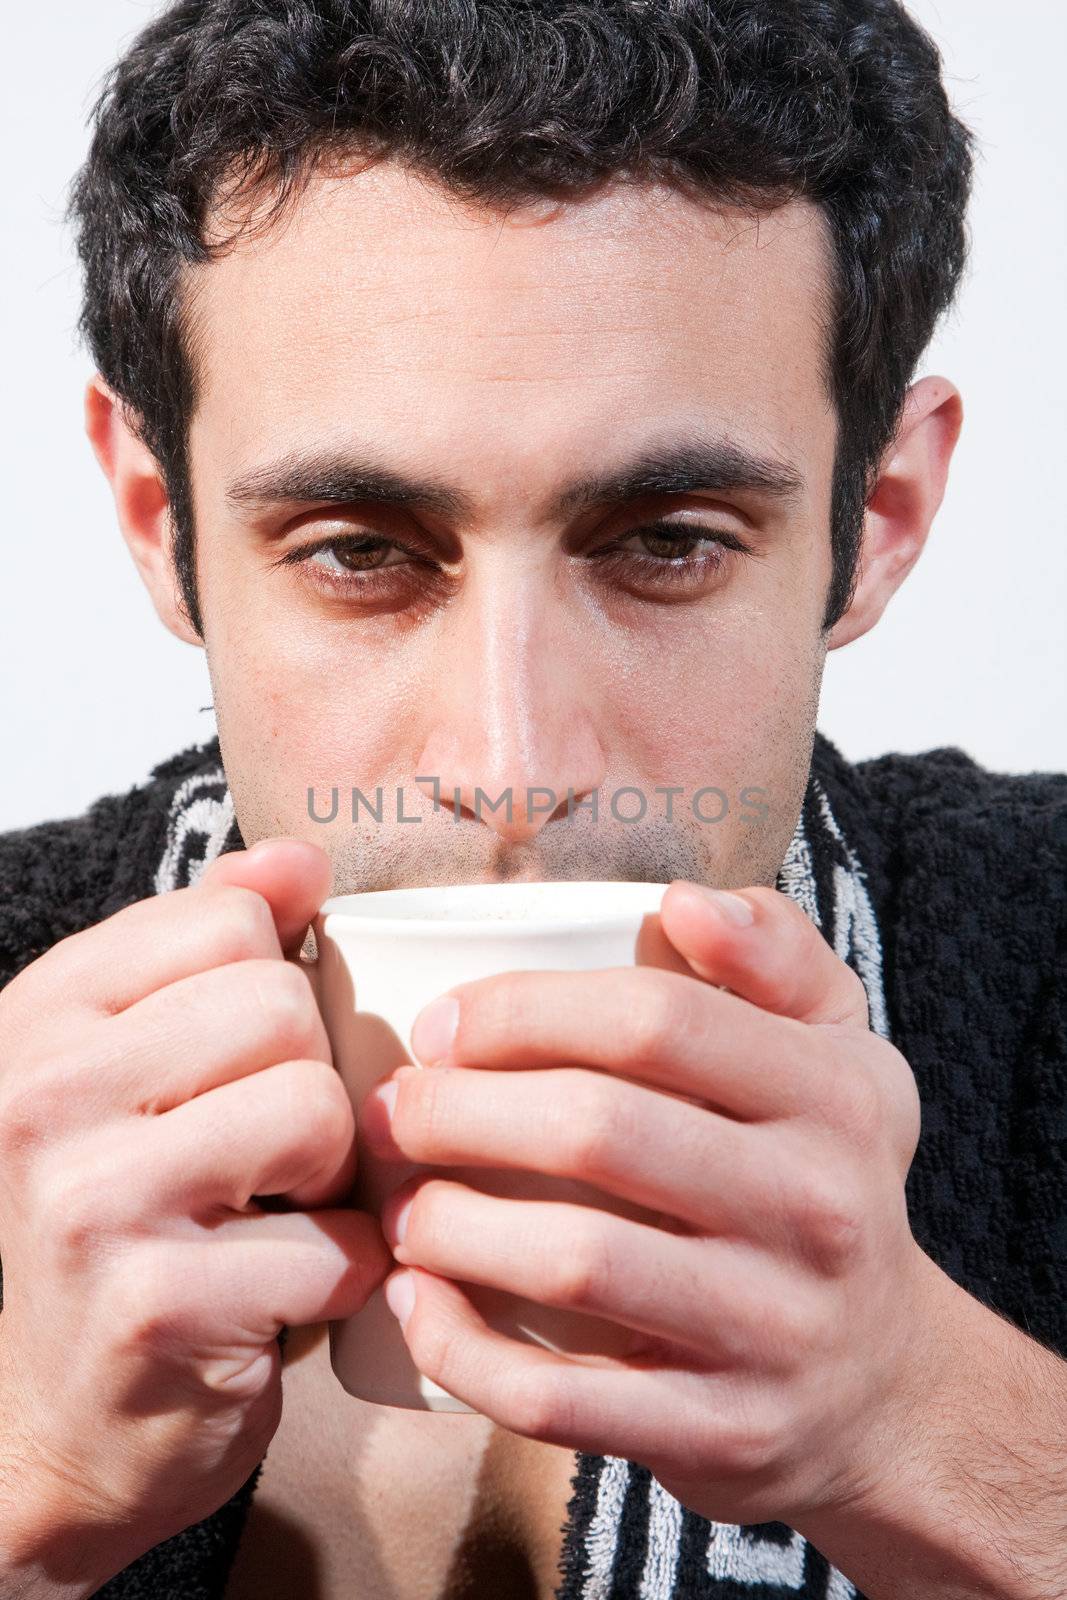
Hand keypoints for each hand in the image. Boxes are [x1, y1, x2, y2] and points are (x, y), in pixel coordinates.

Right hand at [0, 840, 390, 1591]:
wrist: (61, 1421)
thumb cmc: (128, 1220)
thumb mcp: (145, 1058)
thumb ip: (215, 943)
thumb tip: (299, 860)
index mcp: (44, 1012)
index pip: (232, 918)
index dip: (276, 990)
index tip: (238, 1065)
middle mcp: (40, 1093)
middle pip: (281, 1006)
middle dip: (307, 1083)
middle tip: (266, 1157)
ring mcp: (86, 1200)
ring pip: (315, 1109)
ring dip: (331, 1178)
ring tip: (277, 1216)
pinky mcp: (153, 1303)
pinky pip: (335, 1242)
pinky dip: (342, 1273)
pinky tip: (281, 1293)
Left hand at [360, 881, 941, 1529]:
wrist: (883, 1387)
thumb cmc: (823, 1181)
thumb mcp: (841, 1053)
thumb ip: (776, 955)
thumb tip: (687, 899)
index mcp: (832, 1093)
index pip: (655, 1018)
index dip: (524, 1010)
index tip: (441, 1025)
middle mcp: (815, 1207)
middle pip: (599, 1131)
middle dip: (459, 1110)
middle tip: (391, 1110)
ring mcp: (770, 1329)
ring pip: (575, 1260)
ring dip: (450, 1226)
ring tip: (398, 1205)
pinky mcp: (720, 1432)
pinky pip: (562, 1398)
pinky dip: (466, 1351)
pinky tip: (417, 1306)